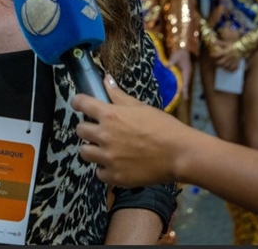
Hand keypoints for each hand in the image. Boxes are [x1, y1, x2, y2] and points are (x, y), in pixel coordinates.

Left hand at [72, 75, 191, 187]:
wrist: (179, 154)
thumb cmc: (163, 127)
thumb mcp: (140, 107)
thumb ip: (118, 95)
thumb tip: (106, 79)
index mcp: (110, 115)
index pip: (81, 103)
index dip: (78, 102)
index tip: (80, 104)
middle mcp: (104, 136)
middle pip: (80, 130)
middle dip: (87, 128)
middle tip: (100, 130)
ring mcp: (108, 158)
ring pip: (85, 152)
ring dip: (93, 149)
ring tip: (107, 149)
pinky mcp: (115, 177)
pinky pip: (99, 173)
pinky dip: (105, 169)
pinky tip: (117, 164)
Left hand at [168, 50, 191, 99]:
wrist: (183, 48)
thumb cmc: (180, 53)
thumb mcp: (175, 57)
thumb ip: (171, 62)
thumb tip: (167, 66)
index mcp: (186, 71)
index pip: (186, 82)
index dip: (185, 90)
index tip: (186, 98)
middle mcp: (186, 74)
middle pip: (184, 85)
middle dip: (182, 92)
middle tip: (181, 100)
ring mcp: (184, 74)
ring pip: (182, 83)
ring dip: (180, 89)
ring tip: (176, 97)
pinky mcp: (180, 72)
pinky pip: (179, 80)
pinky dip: (177, 84)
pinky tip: (173, 88)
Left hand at [212, 40, 240, 70]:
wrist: (243, 47)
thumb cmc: (234, 44)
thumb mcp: (226, 42)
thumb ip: (219, 42)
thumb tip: (213, 41)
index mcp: (225, 52)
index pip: (216, 55)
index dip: (212, 56)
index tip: (211, 55)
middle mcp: (228, 57)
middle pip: (220, 63)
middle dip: (217, 63)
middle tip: (216, 62)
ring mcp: (232, 61)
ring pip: (225, 67)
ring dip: (222, 67)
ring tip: (221, 65)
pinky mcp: (236, 63)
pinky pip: (232, 69)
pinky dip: (229, 70)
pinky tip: (227, 68)